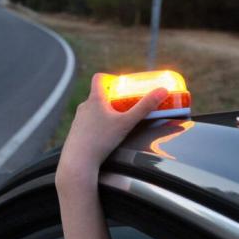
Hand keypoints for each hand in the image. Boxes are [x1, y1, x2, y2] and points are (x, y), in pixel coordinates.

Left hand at [56, 73, 167, 187]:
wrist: (78, 161)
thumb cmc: (101, 140)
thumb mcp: (127, 123)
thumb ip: (144, 107)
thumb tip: (163, 90)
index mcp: (94, 99)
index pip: (98, 78)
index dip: (109, 77)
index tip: (120, 84)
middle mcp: (83, 107)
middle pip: (97, 95)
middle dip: (111, 99)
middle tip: (124, 106)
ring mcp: (77, 120)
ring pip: (92, 111)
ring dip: (103, 113)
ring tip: (115, 123)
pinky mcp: (75, 133)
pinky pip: (87, 124)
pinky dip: (96, 126)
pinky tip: (104, 137)